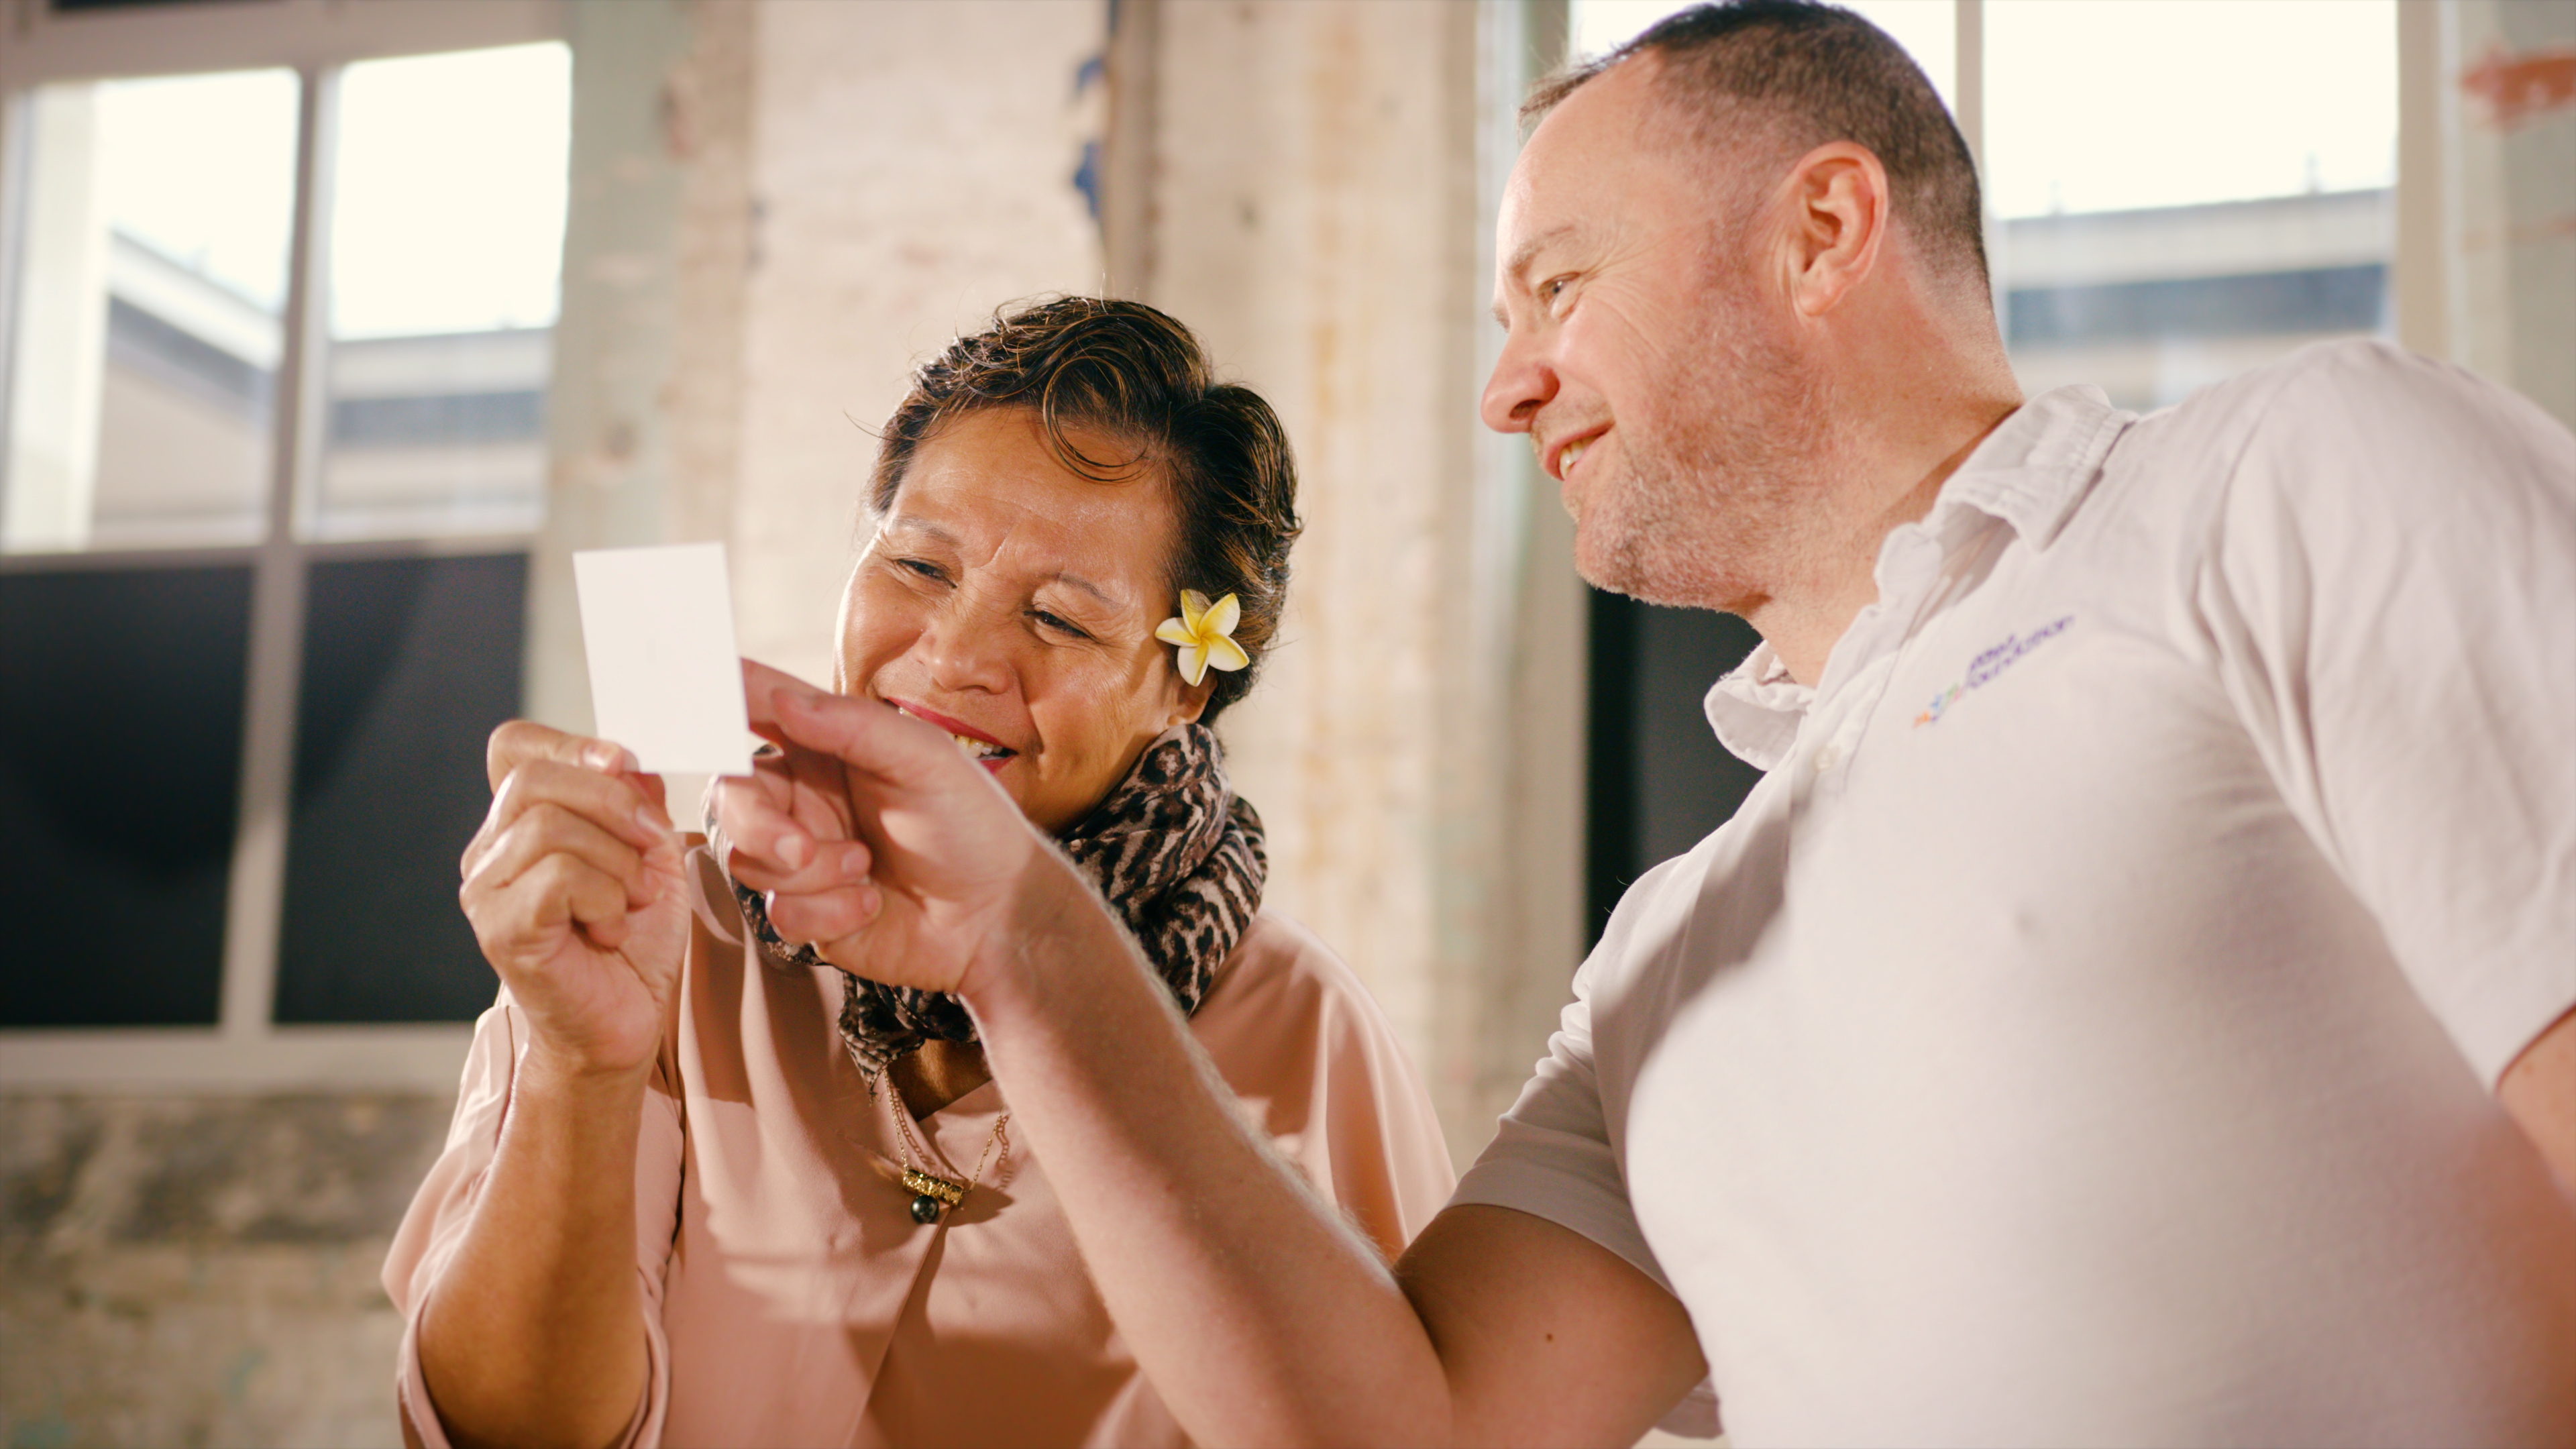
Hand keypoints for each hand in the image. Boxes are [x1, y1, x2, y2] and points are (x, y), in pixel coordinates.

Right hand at [459, 721, 690, 1077]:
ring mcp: (486, 891)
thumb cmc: (632, 938)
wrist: (625, 1020)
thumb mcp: (650, 852)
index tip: (622, 764)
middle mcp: (488, 851)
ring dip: (619, 863)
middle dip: (613, 804)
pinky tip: (610, 928)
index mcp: (518, 822)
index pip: (515, 747)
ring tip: (629, 901)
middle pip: (536, 779)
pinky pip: (559, 877)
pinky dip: (606, 897)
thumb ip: (636, 799)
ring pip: (552, 828)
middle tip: (651, 847)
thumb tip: (628, 758)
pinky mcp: (501, 929)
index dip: (571, 743)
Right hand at [713, 661, 1045, 999]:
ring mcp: (801, 857)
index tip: (694, 699)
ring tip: (866, 867)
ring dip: (809, 871)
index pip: (756, 713)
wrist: (997, 915)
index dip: (717, 701)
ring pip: (745, 858)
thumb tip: (781, 698)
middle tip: (799, 845)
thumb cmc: (970, 826)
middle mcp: (803, 799)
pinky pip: (780, 911)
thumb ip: (851, 724)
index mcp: (826, 747)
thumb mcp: (923, 759)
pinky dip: (828, 910)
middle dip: (759, 824)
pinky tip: (873, 903)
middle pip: (730, 797)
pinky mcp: (808, 913)